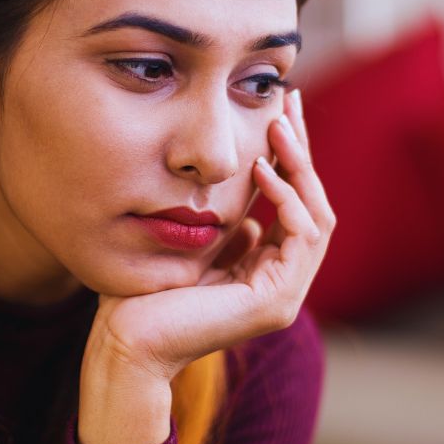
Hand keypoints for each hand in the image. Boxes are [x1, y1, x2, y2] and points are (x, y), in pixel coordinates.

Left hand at [86, 88, 335, 382]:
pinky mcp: (277, 301)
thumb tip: (249, 218)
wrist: (126, 343)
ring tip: (278, 125)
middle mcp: (284, 284)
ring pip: (317, 217)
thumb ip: (226, 232)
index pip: (294, 204)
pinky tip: (262, 169)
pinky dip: (286, 198)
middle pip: (314, 204)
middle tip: (289, 100)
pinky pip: (301, 236)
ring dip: (299, 166)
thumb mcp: (194, 247)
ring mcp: (286, 296)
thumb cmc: (142, 297)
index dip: (289, 156)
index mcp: (265, 272)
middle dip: (302, 149)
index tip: (277, 109)